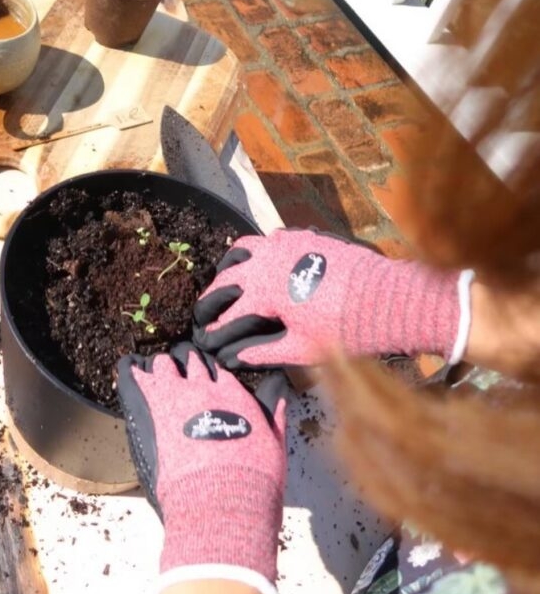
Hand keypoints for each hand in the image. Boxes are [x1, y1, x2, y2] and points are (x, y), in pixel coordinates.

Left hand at [116, 342, 285, 593]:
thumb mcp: (274, 447)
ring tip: (157, 370)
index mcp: (237, 398)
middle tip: (179, 368)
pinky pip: (140, 378)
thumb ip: (274, 417)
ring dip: (162, 366)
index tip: (207, 378)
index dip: (212, 374)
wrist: (224, 499)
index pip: (221, 373)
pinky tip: (130, 369)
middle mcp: (208, 390)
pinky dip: (134, 371)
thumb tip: (278, 396)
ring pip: (166, 364)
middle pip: (193, 363)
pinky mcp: (156, 409)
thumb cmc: (252, 481)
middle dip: (186, 364)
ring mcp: (180, 396)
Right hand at [193, 228, 469, 368]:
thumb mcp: (301, 348)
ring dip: (232, 266)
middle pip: (228, 276)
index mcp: (264, 291)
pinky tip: (264, 265)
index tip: (206, 337)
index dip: (215, 327)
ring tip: (229, 281)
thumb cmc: (344, 330)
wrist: (387, 299)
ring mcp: (286, 244)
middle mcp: (268, 261)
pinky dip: (260, 252)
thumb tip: (235, 358)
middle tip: (207, 310)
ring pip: (243, 248)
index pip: (229, 311)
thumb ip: (263, 351)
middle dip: (214, 296)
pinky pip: (270, 239)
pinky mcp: (304, 236)